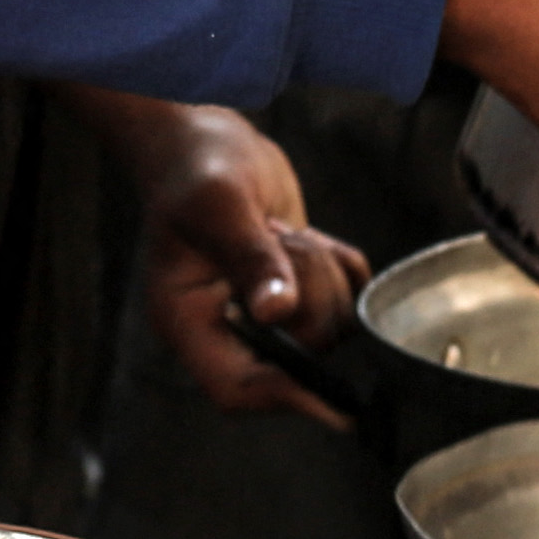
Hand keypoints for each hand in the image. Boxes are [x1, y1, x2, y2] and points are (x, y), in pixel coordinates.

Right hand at [112, 98, 368, 429]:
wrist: (207, 138)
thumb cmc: (195, 167)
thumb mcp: (219, 204)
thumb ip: (249, 256)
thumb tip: (278, 310)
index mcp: (189, 321)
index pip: (236, 388)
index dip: (285, 398)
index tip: (336, 400)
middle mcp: (230, 327)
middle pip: (298, 354)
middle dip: (313, 298)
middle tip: (287, 243)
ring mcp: (269, 312)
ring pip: (331, 325)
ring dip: (325, 274)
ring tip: (287, 233)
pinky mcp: (301, 291)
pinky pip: (349, 299)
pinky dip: (344, 266)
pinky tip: (312, 236)